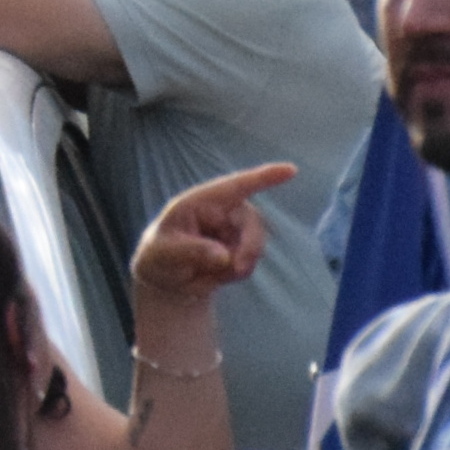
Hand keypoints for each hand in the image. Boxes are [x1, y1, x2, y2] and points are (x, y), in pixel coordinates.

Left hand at [133, 161, 291, 307]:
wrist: (167, 279)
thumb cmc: (159, 257)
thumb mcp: (164, 254)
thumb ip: (191, 252)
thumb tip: (224, 256)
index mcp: (199, 202)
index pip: (234, 186)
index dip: (263, 177)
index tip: (291, 170)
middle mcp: (220, 211)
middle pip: (253, 222)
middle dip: (251, 247)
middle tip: (236, 269)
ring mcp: (232, 229)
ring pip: (256, 243)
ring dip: (241, 264)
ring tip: (212, 274)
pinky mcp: (240, 247)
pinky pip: (251, 260)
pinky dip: (237, 273)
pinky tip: (216, 274)